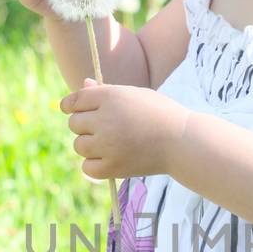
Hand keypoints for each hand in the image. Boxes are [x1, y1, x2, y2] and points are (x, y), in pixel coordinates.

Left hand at [62, 77, 186, 179]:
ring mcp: (108, 144)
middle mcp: (105, 119)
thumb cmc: (160, 114)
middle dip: (85, 125)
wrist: (182, 141)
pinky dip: (94, 165)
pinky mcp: (112, 167)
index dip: (70, 105)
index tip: (71, 110)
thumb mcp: (135, 95)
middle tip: (105, 129)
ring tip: (110, 144)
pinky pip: (87, 167)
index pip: (74, 100)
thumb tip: (83, 85)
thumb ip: (106, 92)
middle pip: (74, 124)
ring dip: (90, 146)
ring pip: (79, 145)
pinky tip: (109, 159)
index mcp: (110, 96)